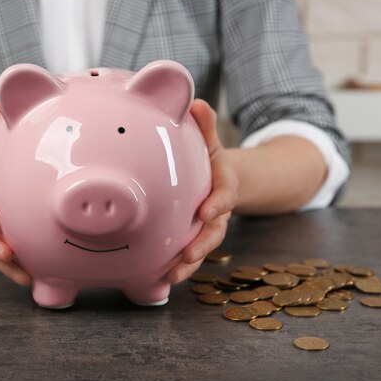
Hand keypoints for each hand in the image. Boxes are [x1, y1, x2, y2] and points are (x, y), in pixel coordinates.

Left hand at [166, 99, 238, 283]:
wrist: (216, 178)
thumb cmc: (209, 158)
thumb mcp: (211, 141)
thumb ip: (205, 125)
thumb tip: (197, 102)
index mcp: (223, 185)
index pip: (225, 195)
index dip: (218, 204)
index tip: (206, 212)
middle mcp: (217, 211)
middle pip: (214, 231)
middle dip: (202, 246)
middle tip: (188, 256)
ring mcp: (205, 228)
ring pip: (200, 248)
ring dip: (187, 264)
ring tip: (171, 277)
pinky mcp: (192, 238)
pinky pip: (185, 253)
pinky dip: (175, 266)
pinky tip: (156, 278)